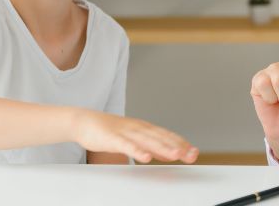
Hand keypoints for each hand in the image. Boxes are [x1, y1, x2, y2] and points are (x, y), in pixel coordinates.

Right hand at [72, 111, 198, 163]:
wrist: (84, 121)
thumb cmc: (110, 131)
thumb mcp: (135, 138)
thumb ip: (153, 146)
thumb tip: (171, 153)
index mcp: (145, 128)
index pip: (167, 135)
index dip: (181, 143)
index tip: (194, 152)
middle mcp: (138, 128)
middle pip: (161, 138)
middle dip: (178, 146)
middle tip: (191, 155)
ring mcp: (126, 132)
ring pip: (147, 140)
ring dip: (163, 148)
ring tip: (176, 155)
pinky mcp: (112, 138)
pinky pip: (126, 145)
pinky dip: (137, 151)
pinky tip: (146, 157)